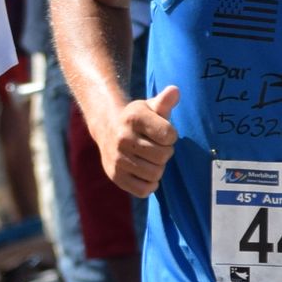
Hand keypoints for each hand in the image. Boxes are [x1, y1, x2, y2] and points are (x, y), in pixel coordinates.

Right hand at [99, 83, 181, 198]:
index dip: (171, 135)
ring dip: (159, 167)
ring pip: (155, 173)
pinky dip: (150, 184)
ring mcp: (117, 159)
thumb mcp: (149, 106)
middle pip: (164, 156)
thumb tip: (175, 91)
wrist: (106, 128)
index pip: (169, 136)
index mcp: (133, 119)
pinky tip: (147, 174)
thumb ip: (165, 100)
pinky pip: (143, 190)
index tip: (162, 132)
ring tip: (151, 159)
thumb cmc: (137, 118)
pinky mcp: (115, 176)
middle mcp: (122, 139)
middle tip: (156, 147)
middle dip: (166, 151)